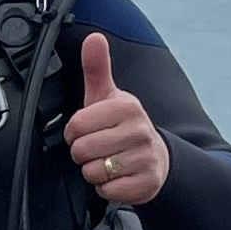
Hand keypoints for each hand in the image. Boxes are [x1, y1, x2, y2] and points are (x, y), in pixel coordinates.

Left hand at [61, 32, 167, 206]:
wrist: (156, 157)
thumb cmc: (124, 126)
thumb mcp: (107, 96)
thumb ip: (97, 68)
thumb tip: (94, 38)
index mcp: (126, 107)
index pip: (76, 125)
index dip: (74, 132)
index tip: (87, 131)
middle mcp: (139, 130)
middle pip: (82, 150)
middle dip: (82, 153)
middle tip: (96, 148)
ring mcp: (145, 157)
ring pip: (93, 171)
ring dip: (93, 171)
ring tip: (106, 161)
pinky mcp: (146, 182)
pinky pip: (108, 190)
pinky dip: (106, 188)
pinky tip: (116, 177)